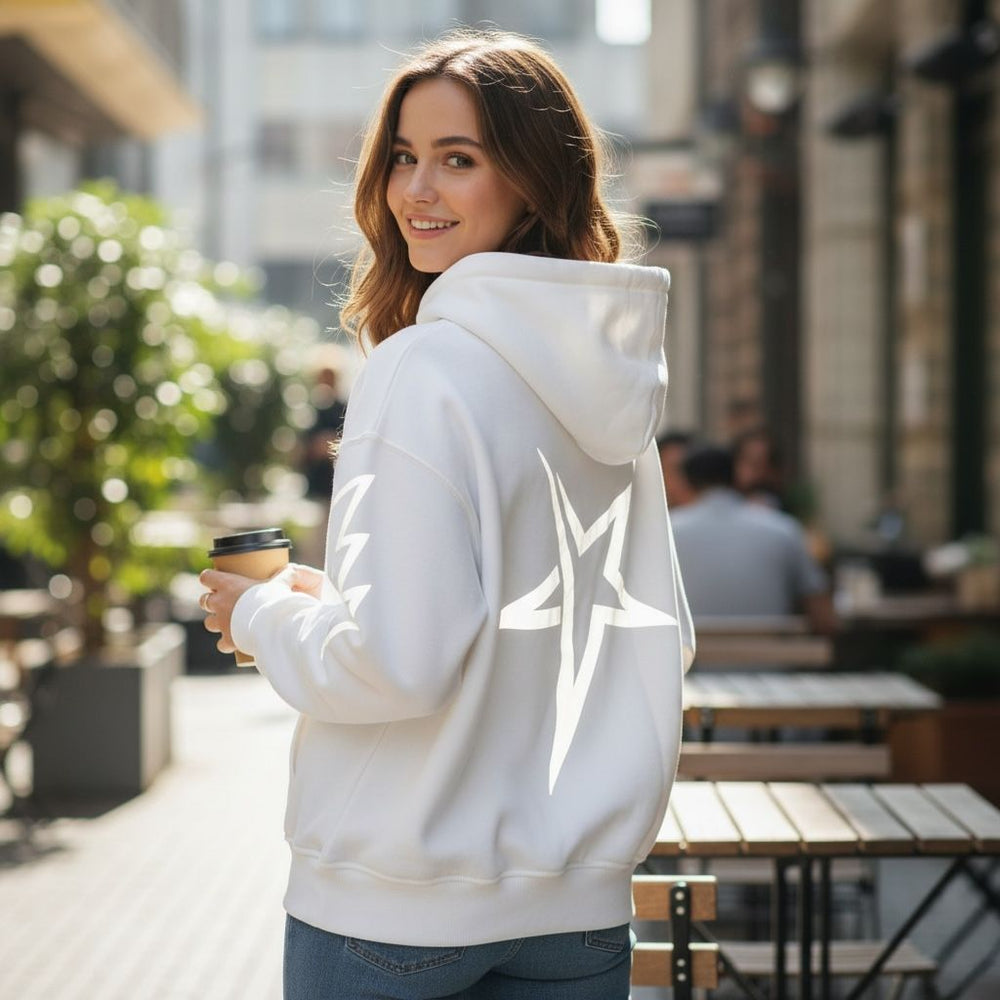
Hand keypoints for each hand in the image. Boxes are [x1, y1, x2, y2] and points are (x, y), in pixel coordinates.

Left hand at [198, 563, 324, 652]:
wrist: (270, 623)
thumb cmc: (273, 598)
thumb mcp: (280, 582)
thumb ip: (284, 575)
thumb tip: (292, 569)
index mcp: (228, 584)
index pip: (207, 577)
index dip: (210, 578)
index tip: (216, 580)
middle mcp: (219, 603)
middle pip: (204, 600)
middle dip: (212, 602)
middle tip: (226, 602)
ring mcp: (221, 622)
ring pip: (209, 623)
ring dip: (217, 622)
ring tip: (229, 623)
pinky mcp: (227, 640)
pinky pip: (221, 644)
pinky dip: (227, 644)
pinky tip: (235, 643)